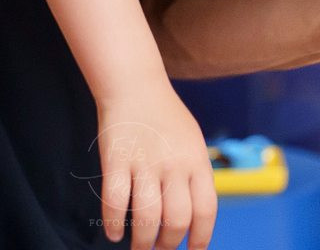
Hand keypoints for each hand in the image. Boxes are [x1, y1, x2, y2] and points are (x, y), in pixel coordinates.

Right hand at [96, 85, 215, 249]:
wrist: (135, 85)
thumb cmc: (166, 117)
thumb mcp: (193, 142)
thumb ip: (196, 176)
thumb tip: (194, 219)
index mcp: (197, 161)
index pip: (206, 210)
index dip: (200, 239)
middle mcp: (174, 164)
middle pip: (177, 220)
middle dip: (167, 245)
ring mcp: (145, 162)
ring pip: (147, 217)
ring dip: (142, 242)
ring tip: (138, 248)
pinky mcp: (116, 159)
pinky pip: (115, 201)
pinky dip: (114, 223)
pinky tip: (114, 233)